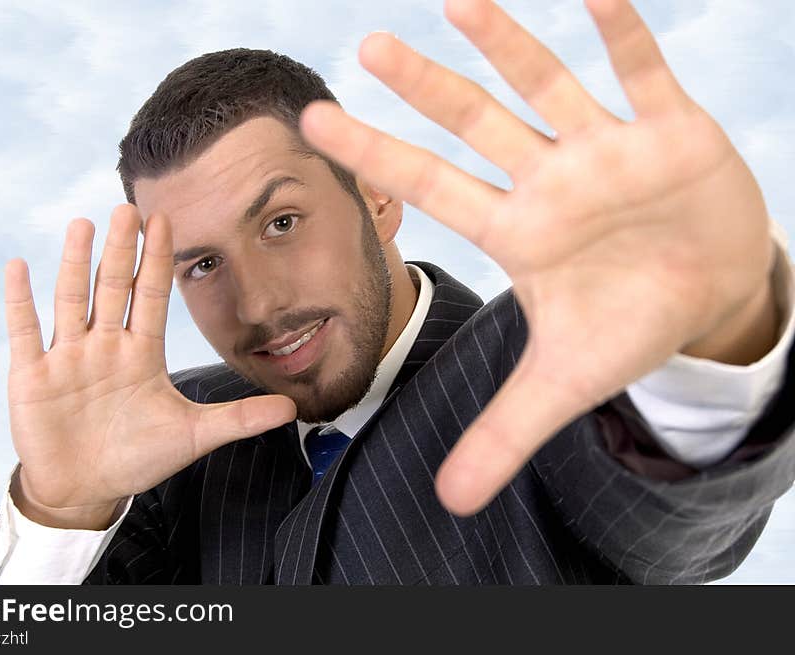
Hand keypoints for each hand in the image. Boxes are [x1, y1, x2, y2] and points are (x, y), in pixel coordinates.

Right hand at [5, 205, 294, 528]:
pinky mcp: (33, 375)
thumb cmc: (137, 458)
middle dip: (122, 250)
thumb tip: (293, 408)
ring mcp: (68, 357)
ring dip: (75, 264)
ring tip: (83, 224)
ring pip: (72, 300)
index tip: (164, 221)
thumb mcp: (193, 435)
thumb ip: (239, 419)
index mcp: (142, 354)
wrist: (86, 488)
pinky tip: (19, 266)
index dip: (157, 261)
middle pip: (114, 288)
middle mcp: (106, 346)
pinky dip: (21, 301)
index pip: (151, 297)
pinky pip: (25, 332)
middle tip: (128, 207)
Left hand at [299, 0, 776, 514]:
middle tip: (366, 47)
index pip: (432, 187)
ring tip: (458, 1)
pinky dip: (624, 36)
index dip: (376, 156)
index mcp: (520, 231)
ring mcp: (607, 150)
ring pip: (547, 86)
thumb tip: (447, 502)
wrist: (710, 293)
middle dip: (426, 89)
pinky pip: (642, 72)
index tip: (315, 121)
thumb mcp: (563, 384)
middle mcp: (551, 181)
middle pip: (476, 127)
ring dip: (507, 45)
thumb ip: (502, 434)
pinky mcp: (670, 132)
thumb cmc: (628, 325)